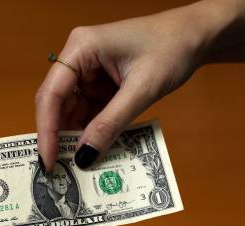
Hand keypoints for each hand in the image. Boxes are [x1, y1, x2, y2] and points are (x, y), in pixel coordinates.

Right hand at [35, 2, 222, 170]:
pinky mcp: (100, 83)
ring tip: (79, 165)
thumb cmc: (171, 50)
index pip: (52, 94)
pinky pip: (89, 111)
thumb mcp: (141, 90)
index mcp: (81, 48)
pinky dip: (92, 131)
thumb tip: (83, 157)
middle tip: (59, 170)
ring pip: (72, 111)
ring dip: (76, 136)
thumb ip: (110, 124)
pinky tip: (94, 150)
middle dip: (59, 136)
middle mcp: (78, 58)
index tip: (48, 161)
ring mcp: (89, 71)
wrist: (197, 36)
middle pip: (56, 103)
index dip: (47, 130)